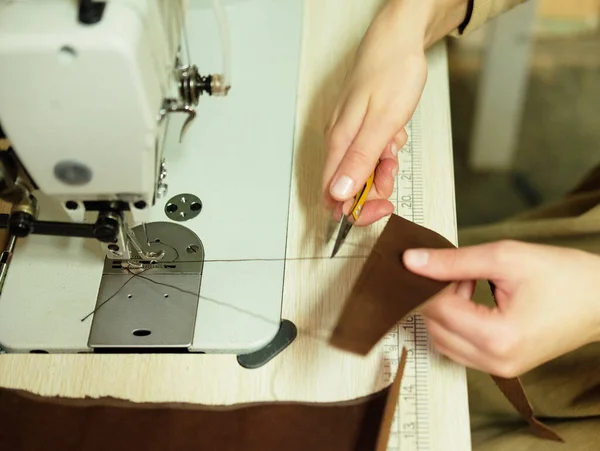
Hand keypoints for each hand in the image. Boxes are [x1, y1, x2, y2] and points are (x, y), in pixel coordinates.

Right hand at [322, 0, 469, 225]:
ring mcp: (348, 134)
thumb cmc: (391, 73)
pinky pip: (370, 152)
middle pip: (348, 186)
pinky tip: (392, 135)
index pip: (334, 195)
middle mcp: (338, 141)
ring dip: (382, 168)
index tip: (381, 208)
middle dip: (374, 187)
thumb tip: (339, 194)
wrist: (397, 40)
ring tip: (394, 148)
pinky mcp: (359, 128)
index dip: (357, 210)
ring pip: (361, 170)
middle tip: (392, 171)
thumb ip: (360, 161)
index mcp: (339, 143)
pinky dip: (385, 151)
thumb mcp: (382, 122)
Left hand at [403, 240, 599, 377]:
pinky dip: (457, 324)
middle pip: (435, 328)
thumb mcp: (505, 257)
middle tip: (456, 272)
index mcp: (498, 337)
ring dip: (445, 311)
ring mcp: (499, 369)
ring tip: (468, 284)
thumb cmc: (564, 276)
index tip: (428, 263)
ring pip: (443, 341)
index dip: (427, 284)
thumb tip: (412, 261)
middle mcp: (495, 361)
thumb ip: (453, 261)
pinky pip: (460, 348)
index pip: (436, 311)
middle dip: (436, 297)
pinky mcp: (502, 366)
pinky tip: (474, 300)